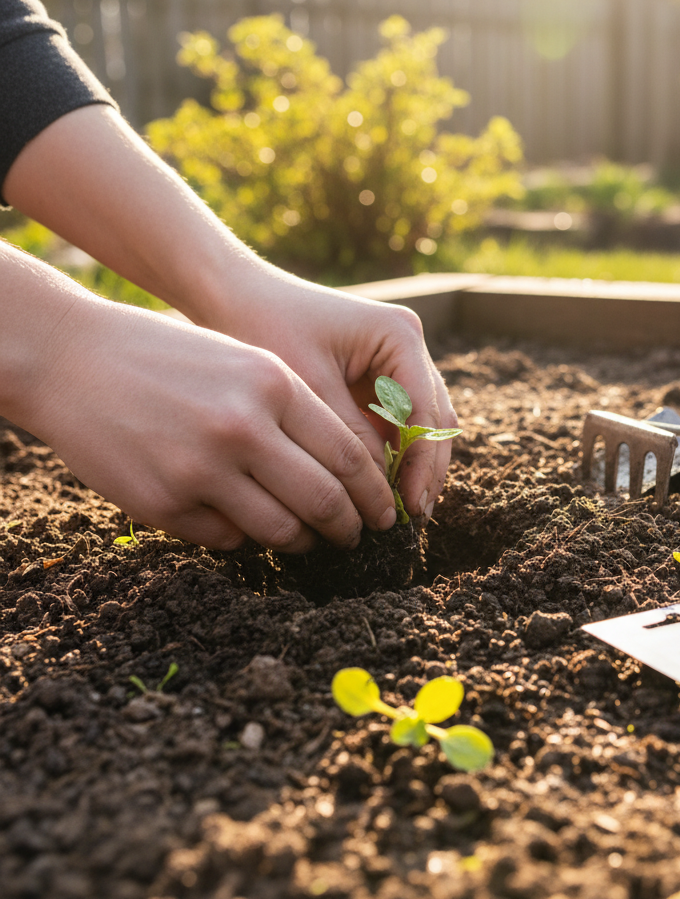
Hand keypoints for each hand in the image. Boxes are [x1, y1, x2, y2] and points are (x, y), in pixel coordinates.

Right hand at [21, 288, 396, 551]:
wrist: (77, 360)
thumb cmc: (176, 357)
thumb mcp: (249, 362)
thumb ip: (300, 411)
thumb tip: (352, 473)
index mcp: (274, 385)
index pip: (348, 456)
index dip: (373, 492)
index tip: (383, 510)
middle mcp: (242, 428)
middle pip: (324, 500)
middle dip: (350, 527)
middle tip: (356, 536)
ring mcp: (201, 470)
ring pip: (280, 530)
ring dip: (303, 541)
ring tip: (307, 538)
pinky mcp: (164, 504)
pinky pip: (227, 539)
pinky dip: (246, 538)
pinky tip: (247, 526)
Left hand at [197, 268, 458, 519]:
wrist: (235, 296)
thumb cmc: (266, 328)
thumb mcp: (309, 389)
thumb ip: (349, 439)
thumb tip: (380, 495)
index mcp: (399, 336)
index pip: (425, 411)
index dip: (422, 464)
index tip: (411, 507)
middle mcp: (407, 345)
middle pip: (434, 418)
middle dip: (425, 469)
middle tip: (413, 518)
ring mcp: (396, 361)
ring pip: (421, 424)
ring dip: (413, 465)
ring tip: (400, 511)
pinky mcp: (378, 376)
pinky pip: (397, 423)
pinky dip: (392, 455)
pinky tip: (380, 490)